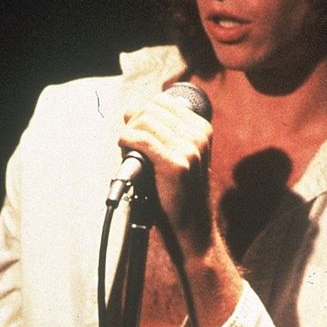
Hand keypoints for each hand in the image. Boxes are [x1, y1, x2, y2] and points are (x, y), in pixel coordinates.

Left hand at [119, 90, 212, 258]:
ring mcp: (190, 150)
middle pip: (152, 109)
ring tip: (126, 147)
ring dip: (129, 132)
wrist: (191, 224)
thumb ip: (156, 130)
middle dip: (134, 121)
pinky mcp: (176, 165)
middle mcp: (199, 136)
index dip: (143, 112)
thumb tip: (130, 111)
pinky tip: (124, 148)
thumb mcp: (174, 153)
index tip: (135, 129)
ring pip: (145, 122)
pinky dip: (127, 141)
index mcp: (202, 129)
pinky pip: (143, 140)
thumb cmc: (179, 190)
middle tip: (127, 140)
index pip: (163, 102)